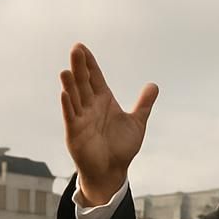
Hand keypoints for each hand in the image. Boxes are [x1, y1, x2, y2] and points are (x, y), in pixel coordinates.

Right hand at [59, 43, 158, 205]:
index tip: (83, 47)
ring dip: (70, 84)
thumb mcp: (137, 123)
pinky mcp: (75, 133)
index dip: (90, 63)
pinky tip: (65, 93)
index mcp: (104, 101)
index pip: (95, 77)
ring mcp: (81, 119)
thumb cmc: (121, 148)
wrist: (112, 171)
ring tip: (66, 70)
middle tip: (76, 49)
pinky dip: (68, 106)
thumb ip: (144, 104)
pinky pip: (71, 117)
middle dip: (80, 67)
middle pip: (84, 83)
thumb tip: (154, 85)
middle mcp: (90, 107)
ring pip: (75, 98)